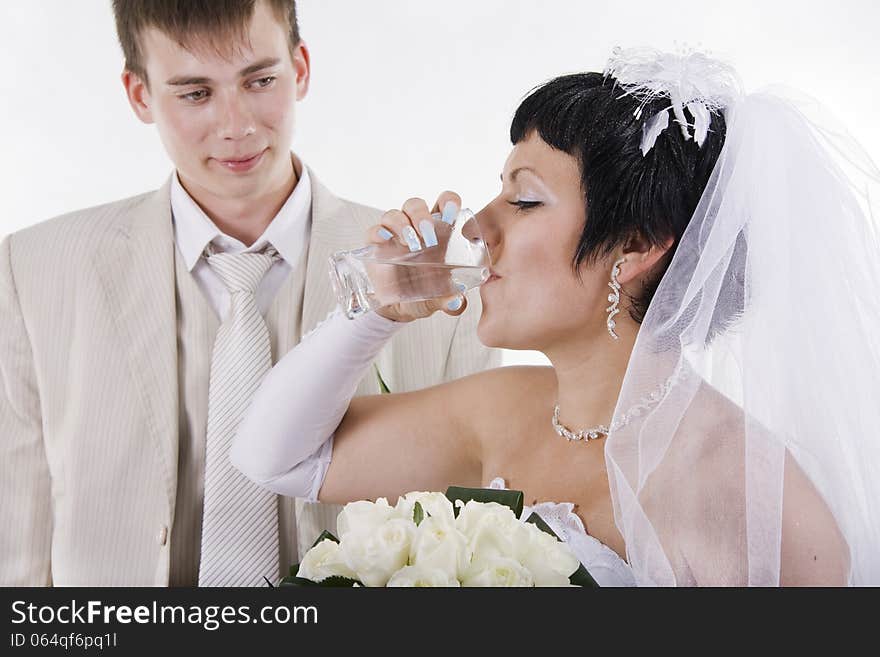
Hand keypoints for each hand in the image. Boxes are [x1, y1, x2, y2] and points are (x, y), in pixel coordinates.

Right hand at [367, 191, 468, 322]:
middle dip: (422, 215)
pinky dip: (379, 231)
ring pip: (395, 214)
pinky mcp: (375, 244)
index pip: (444, 203)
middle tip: (428, 237)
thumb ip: (451, 301)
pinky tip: (385, 240)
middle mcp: (414, 227)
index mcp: (438, 231)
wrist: (399, 308)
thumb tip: (456, 301)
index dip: (448, 201)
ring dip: (402, 224)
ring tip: (410, 244)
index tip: (452, 213)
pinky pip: (374, 230)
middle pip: (415, 205)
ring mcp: (393, 234)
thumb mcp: (440, 299)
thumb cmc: (424, 293)